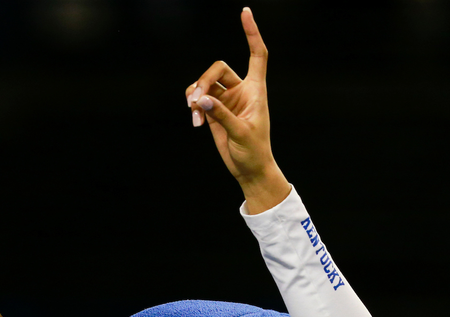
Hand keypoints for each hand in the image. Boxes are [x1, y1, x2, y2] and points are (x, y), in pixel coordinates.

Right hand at [185, 7, 289, 213]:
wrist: (248, 168)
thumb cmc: (254, 151)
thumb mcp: (241, 133)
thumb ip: (221, 114)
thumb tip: (200, 99)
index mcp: (256, 89)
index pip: (257, 53)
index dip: (251, 33)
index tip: (245, 12)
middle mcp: (241, 90)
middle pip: (218, 68)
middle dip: (204, 81)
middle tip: (196, 101)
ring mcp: (226, 99)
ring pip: (204, 83)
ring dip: (195, 96)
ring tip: (194, 115)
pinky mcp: (214, 111)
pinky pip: (198, 99)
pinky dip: (193, 106)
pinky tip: (195, 121)